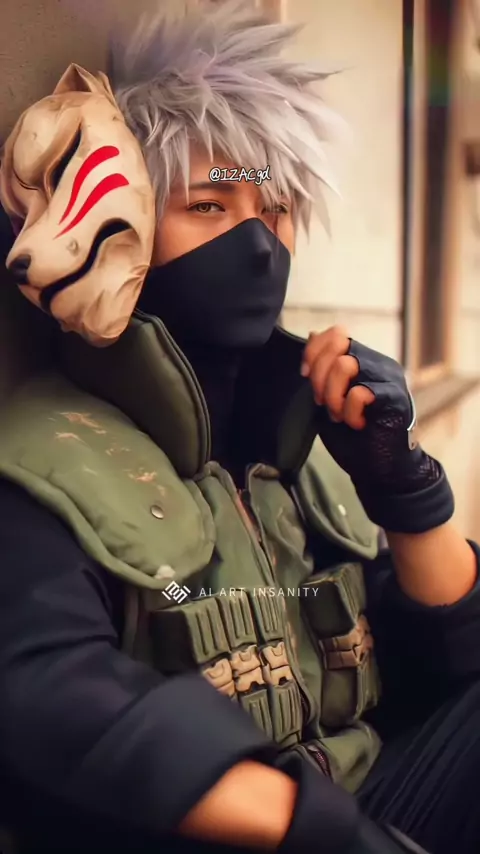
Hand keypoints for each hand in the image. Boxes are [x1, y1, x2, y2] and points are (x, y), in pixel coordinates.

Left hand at [300, 327, 453, 533]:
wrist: (379, 471)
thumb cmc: (354, 438)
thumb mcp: (328, 399)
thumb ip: (321, 371)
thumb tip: (312, 335)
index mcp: (363, 361)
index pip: (337, 333)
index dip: (313, 351)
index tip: (304, 376)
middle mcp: (378, 364)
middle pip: (340, 342)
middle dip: (320, 373)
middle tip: (322, 401)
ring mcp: (389, 378)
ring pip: (347, 364)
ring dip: (333, 394)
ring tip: (339, 415)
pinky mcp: (394, 397)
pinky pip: (360, 392)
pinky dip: (350, 411)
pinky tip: (357, 424)